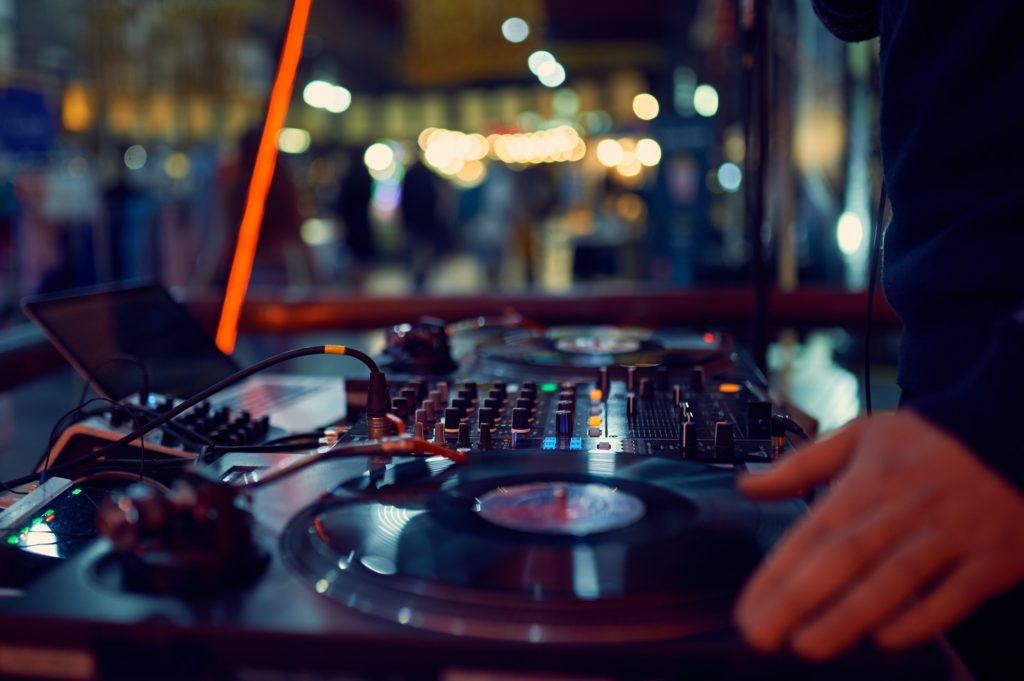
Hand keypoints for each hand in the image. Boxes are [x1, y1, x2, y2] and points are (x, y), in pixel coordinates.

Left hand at [734, 411, 1023, 660]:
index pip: (813, 532)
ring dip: (849, 615)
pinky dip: (923, 618)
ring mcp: (950, 535)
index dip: (778, 571)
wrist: (1009, 431)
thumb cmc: (929, 441)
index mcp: (868, 481)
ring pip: (894, 579)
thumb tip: (747, 485)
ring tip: (807, 645)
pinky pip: (956, 594)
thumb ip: (801, 465)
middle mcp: (904, 509)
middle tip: (762, 634)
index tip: (748, 605)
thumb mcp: (861, 436)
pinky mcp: (993, 558)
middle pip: (845, 557)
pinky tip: (888, 640)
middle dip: (799, 599)